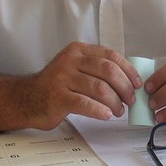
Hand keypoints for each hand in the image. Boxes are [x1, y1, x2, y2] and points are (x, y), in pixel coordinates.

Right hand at [23, 42, 141, 129]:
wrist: (28, 98)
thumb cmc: (57, 85)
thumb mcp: (75, 68)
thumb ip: (96, 69)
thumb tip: (128, 80)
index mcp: (78, 50)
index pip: (110, 56)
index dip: (128, 70)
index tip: (137, 83)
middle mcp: (70, 61)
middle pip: (108, 70)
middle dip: (124, 87)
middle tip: (130, 100)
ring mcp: (62, 78)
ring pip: (99, 88)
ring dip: (115, 102)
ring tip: (119, 111)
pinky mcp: (58, 97)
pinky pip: (85, 103)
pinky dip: (100, 110)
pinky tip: (107, 115)